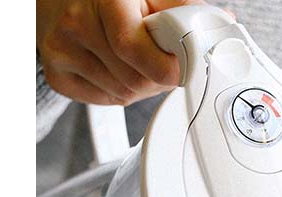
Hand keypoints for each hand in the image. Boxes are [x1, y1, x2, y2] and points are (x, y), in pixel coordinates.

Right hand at [37, 0, 204, 105]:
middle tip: (162, 60)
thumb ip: (183, 8)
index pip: (135, 51)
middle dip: (158, 77)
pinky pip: (106, 100)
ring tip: (137, 59)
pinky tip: (117, 66)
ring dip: (142, 85)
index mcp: (103, 0)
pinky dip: (121, 90)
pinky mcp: (56, 75)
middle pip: (135, 80)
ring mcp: (60, 51)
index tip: (184, 68)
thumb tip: (225, 26)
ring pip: (124, 94)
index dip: (168, 68)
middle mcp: (75, 24)